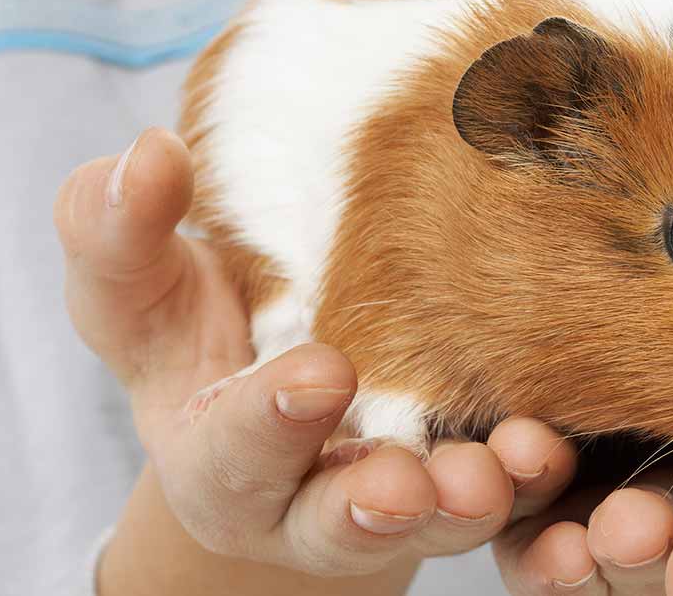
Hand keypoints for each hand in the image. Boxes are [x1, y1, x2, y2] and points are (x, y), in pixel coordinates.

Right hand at [55, 128, 579, 594]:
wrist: (282, 365)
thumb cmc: (197, 321)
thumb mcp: (142, 281)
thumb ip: (121, 231)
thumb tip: (149, 151)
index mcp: (218, 459)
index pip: (232, 454)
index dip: (269, 423)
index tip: (320, 373)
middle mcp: (306, 501)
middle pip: (336, 521)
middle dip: (369, 503)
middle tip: (404, 482)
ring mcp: (397, 500)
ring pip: (435, 521)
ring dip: (468, 500)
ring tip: (499, 469)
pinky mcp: (466, 479)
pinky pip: (508, 494)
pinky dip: (532, 475)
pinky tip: (551, 441)